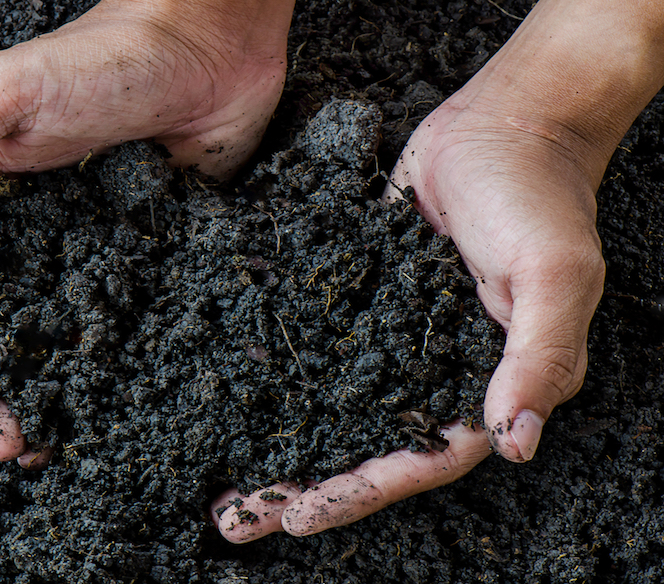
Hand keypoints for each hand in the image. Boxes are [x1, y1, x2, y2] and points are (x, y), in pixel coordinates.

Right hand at [0, 0, 294, 461]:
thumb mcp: (3, 95)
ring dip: (40, 392)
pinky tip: (105, 404)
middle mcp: (21, 230)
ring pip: (46, 335)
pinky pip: (110, 321)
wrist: (211, 42)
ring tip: (48, 448)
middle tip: (9, 448)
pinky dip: (100, 368)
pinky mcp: (135, 256)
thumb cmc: (104, 55)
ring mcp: (78, 247)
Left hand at [215, 0, 663, 541]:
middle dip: (303, 485)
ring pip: (332, 404)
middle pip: (364, 445)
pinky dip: (278, 374)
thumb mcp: (554, 275)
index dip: (362, 490)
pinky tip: (230, 391)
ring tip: (222, 481)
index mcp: (484, 383)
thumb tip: (515, 442)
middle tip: (235, 519)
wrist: (501, 122)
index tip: (299, 515)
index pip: (421, 459)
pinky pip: (315, 345)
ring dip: (280, 441)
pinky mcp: (360, 296)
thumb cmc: (538, 196)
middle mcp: (431, 370)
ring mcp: (392, 335)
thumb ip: (538, 355)